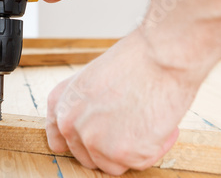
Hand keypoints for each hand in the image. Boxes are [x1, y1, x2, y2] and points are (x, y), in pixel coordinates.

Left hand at [46, 29, 200, 174]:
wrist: (160, 55)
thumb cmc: (134, 61)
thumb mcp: (92, 79)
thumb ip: (83, 106)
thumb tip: (89, 129)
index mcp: (61, 105)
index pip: (60, 140)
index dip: (80, 143)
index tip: (96, 142)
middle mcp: (70, 124)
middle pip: (88, 157)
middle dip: (110, 147)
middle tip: (132, 125)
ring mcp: (94, 140)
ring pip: (113, 165)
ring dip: (133, 150)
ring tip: (146, 119)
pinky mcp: (121, 153)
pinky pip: (140, 163)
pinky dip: (155, 148)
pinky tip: (160, 122)